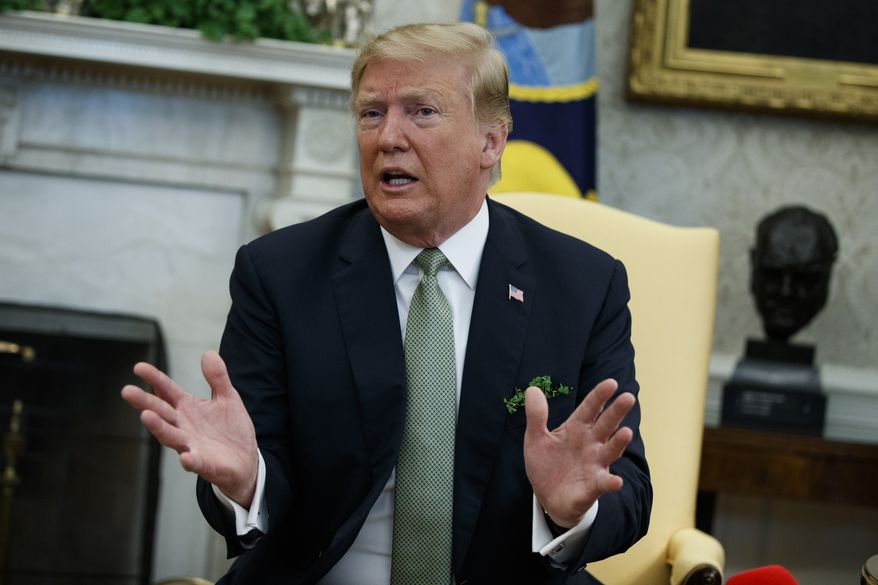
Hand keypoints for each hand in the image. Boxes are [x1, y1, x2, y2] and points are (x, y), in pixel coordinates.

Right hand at [120, 351, 258, 507]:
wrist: (246, 460)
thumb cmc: (230, 429)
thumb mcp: (227, 398)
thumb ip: (217, 378)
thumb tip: (208, 353)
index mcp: (188, 408)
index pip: (167, 391)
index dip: (154, 379)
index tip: (138, 367)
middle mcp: (184, 426)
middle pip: (162, 412)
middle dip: (145, 402)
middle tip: (127, 391)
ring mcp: (192, 446)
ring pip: (171, 436)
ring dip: (158, 427)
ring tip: (146, 416)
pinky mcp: (205, 464)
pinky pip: (195, 462)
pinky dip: (190, 460)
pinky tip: (186, 457)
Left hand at [523, 378, 634, 527]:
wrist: (547, 497)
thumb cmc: (546, 464)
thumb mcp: (536, 438)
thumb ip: (536, 415)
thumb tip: (532, 389)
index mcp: (577, 428)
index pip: (590, 408)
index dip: (599, 396)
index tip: (611, 383)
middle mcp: (591, 443)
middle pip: (606, 424)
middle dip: (616, 411)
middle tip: (628, 396)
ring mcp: (594, 464)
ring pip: (610, 450)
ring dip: (618, 442)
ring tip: (626, 432)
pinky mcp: (593, 486)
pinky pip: (604, 484)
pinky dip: (610, 483)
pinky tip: (616, 481)